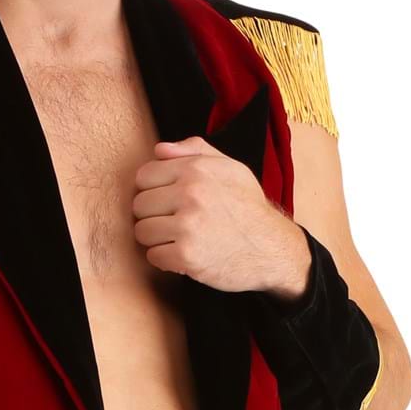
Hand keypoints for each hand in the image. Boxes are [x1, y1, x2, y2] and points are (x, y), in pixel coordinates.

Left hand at [131, 136, 311, 294]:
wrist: (271, 249)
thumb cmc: (248, 208)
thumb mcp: (231, 168)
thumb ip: (194, 151)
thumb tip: (159, 150)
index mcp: (196, 170)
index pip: (144, 176)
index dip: (152, 190)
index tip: (167, 201)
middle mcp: (190, 194)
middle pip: (139, 205)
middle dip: (153, 215)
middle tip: (175, 222)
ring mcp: (188, 226)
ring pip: (142, 232)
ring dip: (157, 239)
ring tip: (179, 238)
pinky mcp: (186, 256)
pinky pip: (153, 256)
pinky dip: (166, 259)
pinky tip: (184, 254)